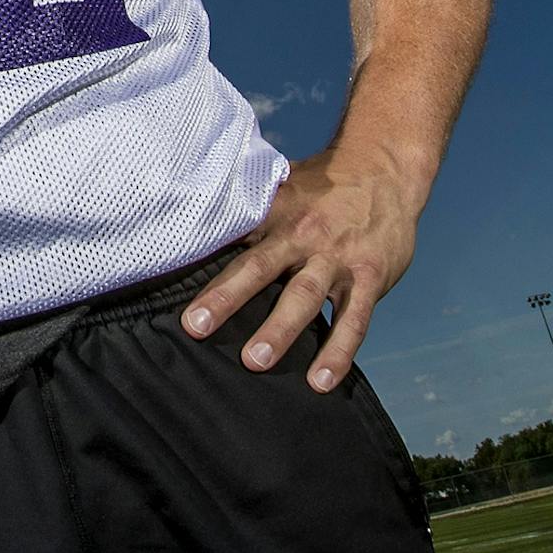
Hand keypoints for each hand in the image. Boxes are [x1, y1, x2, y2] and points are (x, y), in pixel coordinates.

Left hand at [180, 149, 420, 390]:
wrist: (385, 169)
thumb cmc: (322, 188)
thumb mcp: (283, 190)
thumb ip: (250, 216)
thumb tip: (195, 233)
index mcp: (275, 215)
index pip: (231, 240)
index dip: (200, 262)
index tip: (168, 285)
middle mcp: (302, 235)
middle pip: (260, 267)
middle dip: (227, 298)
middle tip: (196, 328)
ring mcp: (337, 258)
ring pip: (305, 296)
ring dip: (280, 329)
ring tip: (254, 361)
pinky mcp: (370, 277)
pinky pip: (354, 320)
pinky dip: (338, 353)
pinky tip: (320, 383)